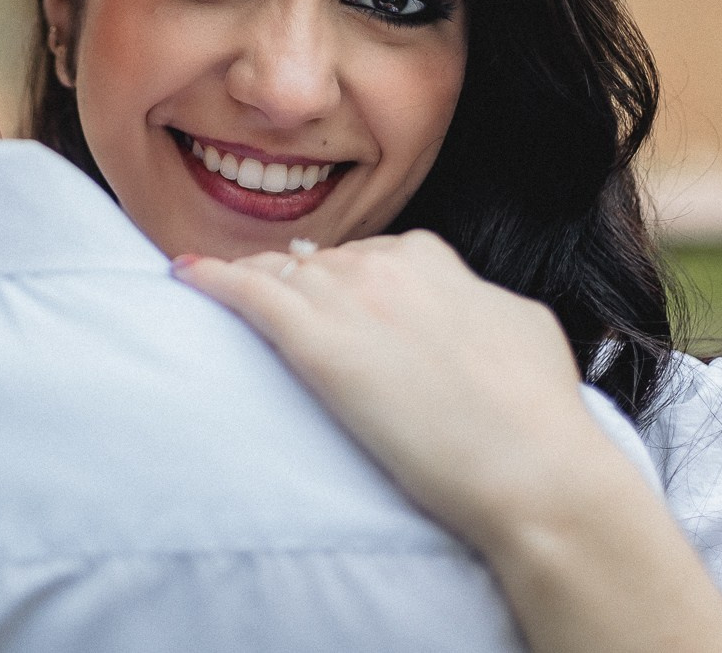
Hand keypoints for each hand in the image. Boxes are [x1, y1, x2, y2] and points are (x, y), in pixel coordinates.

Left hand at [175, 232, 721, 652]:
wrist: (531, 466)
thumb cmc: (537, 413)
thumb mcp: (521, 327)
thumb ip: (480, 302)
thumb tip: (469, 302)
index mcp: (435, 259)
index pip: (372, 253)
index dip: (349, 278)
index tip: (334, 297)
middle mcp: (385, 267)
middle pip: (319, 263)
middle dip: (298, 283)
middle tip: (271, 302)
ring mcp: (348, 301)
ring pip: (281, 274)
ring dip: (253, 281)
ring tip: (222, 288)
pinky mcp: (315, 343)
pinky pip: (248, 294)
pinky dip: (211, 279)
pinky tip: (184, 274)